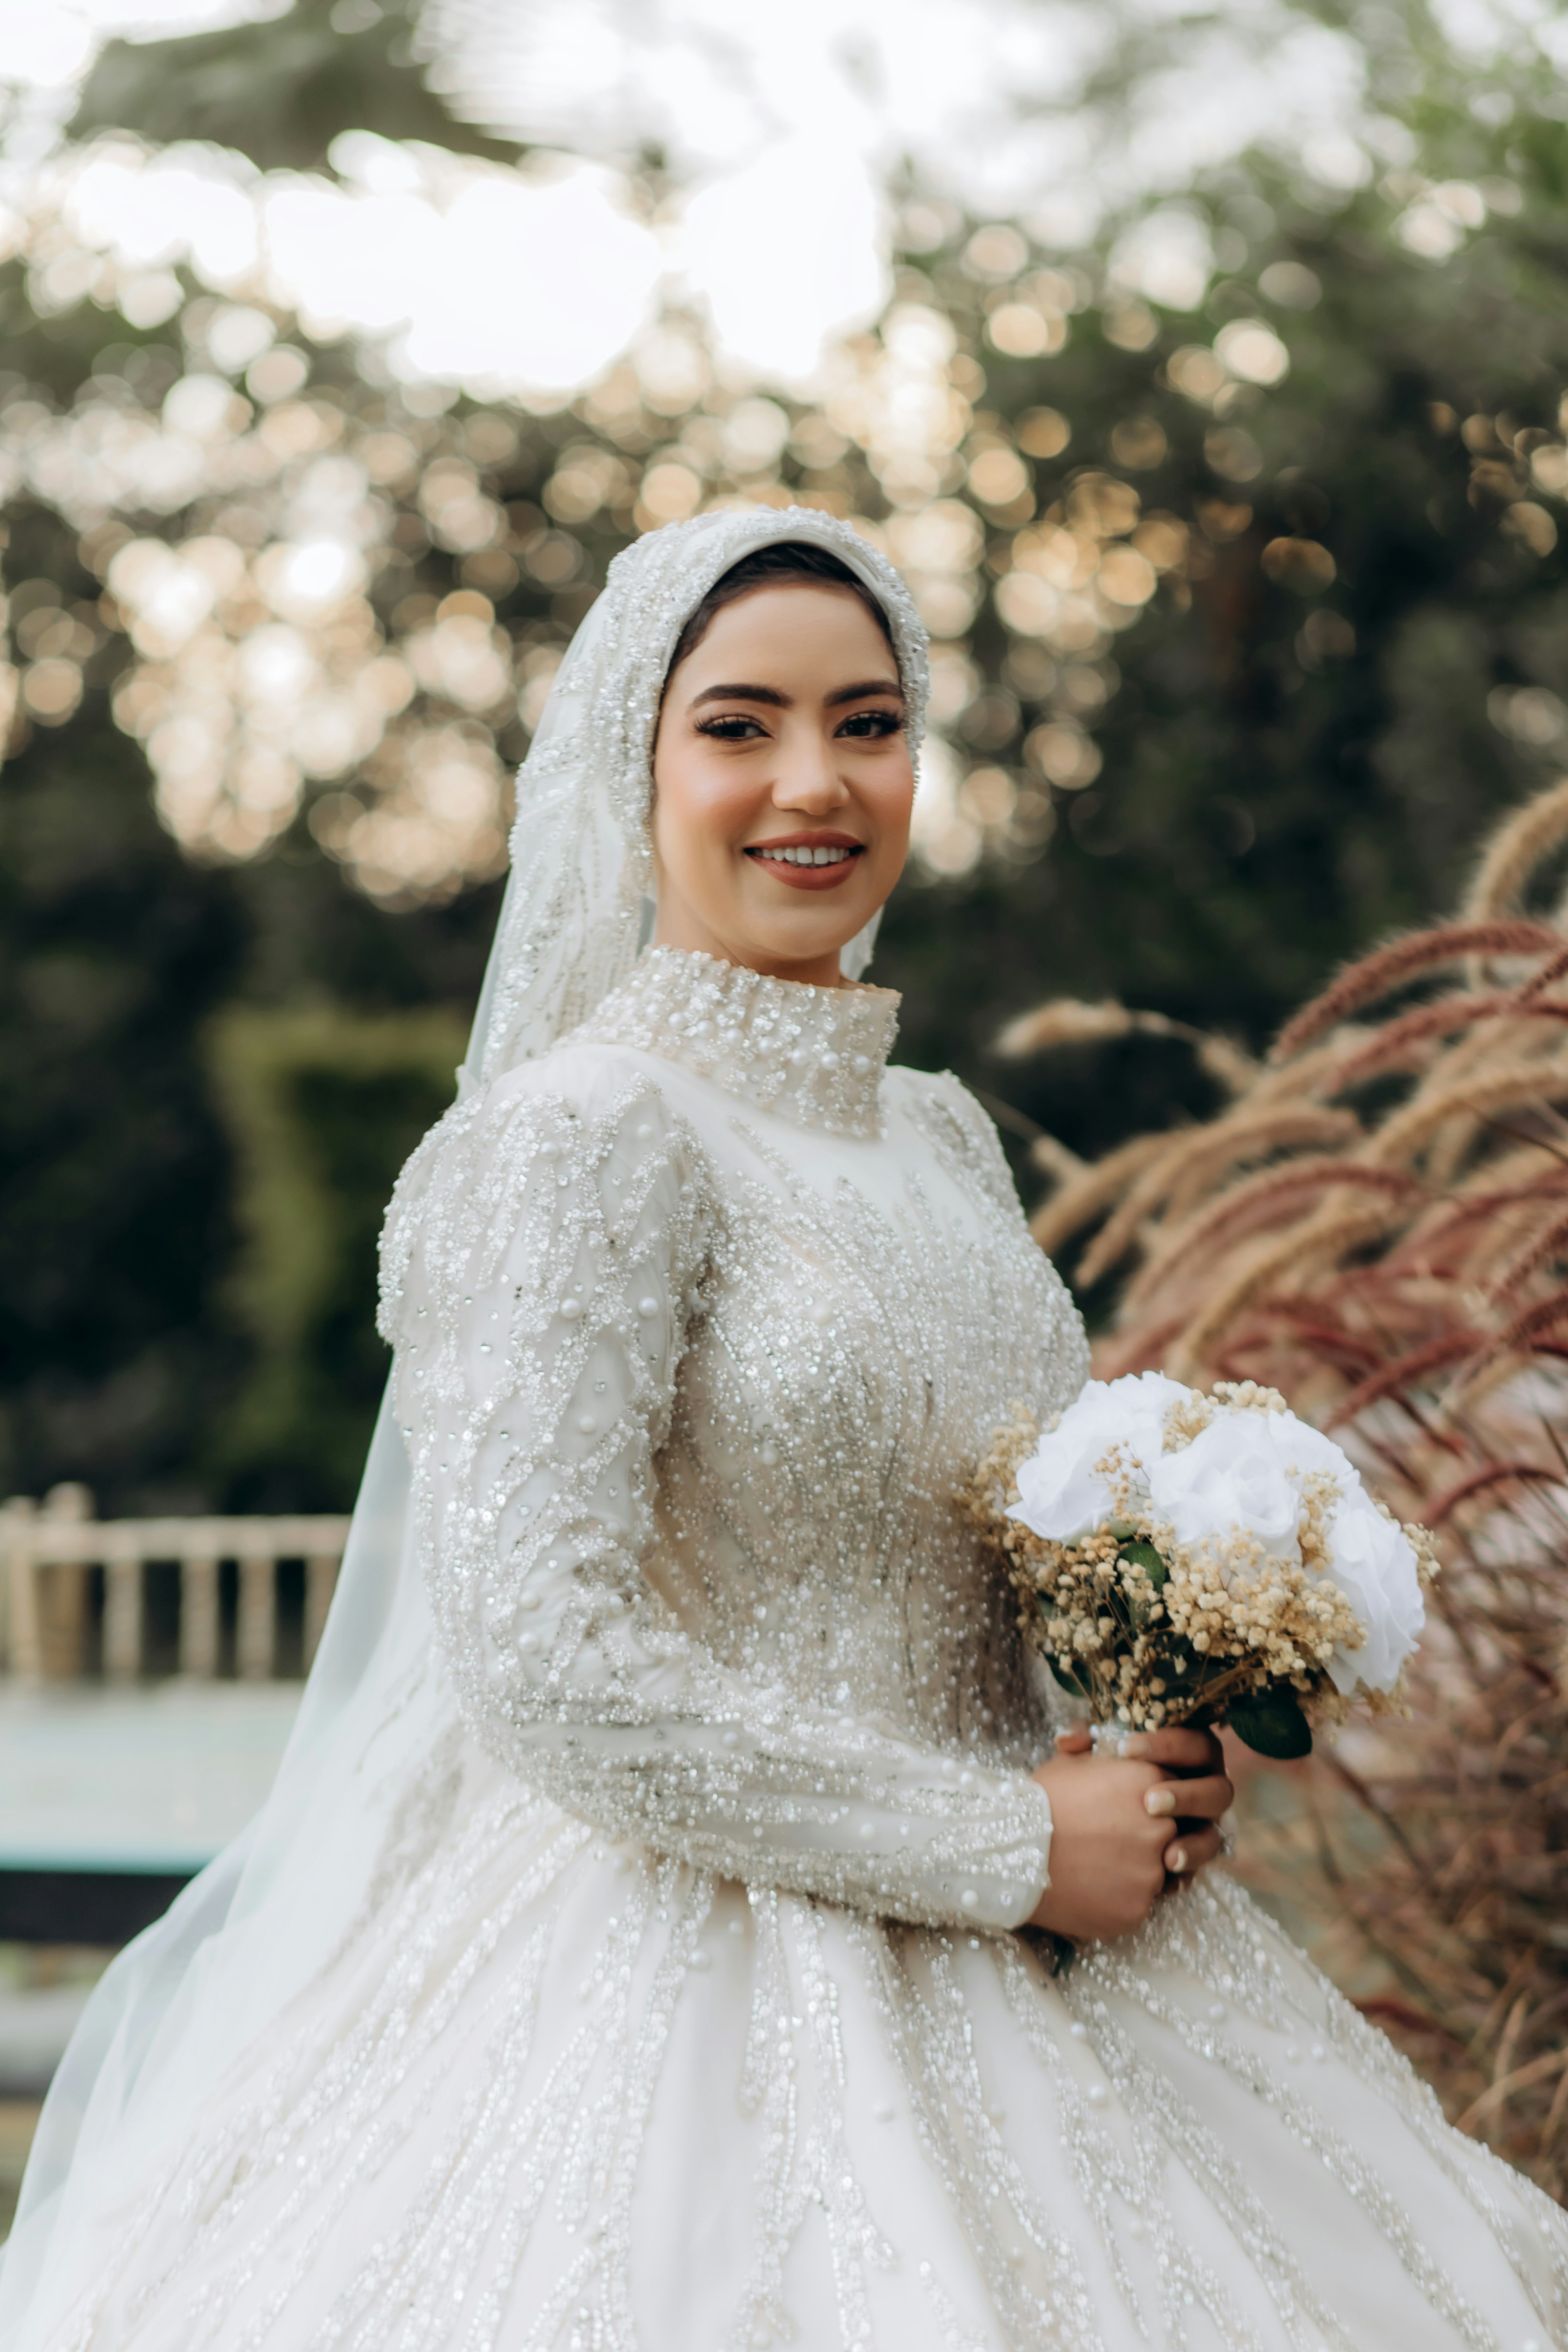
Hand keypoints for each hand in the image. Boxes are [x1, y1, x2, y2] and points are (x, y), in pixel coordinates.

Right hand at [1026, 1726, 1233, 1943]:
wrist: (1010, 1852)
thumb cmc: (1039, 1801)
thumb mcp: (1070, 1761)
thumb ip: (1104, 1751)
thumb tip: (1112, 1746)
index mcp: (1149, 1782)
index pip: (1173, 1792)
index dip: (1150, 1802)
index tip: (1127, 1809)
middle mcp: (1161, 1826)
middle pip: (1171, 1833)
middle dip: (1145, 1838)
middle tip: (1110, 1840)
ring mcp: (1151, 1871)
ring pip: (1157, 1873)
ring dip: (1135, 1870)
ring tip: (1096, 1864)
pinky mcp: (1137, 1908)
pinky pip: (1137, 1903)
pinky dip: (1119, 1898)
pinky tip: (1090, 1886)